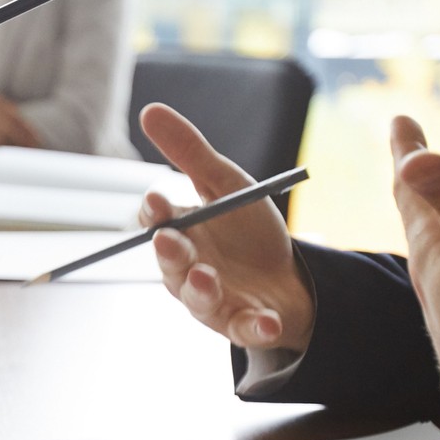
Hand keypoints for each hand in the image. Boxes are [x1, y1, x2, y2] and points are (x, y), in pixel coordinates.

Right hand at [0, 82, 38, 149]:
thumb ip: (6, 111)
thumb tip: (25, 128)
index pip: (20, 121)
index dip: (31, 134)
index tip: (38, 145)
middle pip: (13, 131)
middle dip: (24, 144)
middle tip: (32, 155)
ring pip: (0, 138)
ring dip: (10, 149)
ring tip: (17, 158)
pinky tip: (0, 155)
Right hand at [137, 102, 312, 351]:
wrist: (290, 274)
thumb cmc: (248, 230)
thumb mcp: (225, 183)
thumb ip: (189, 152)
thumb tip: (149, 110)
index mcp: (181, 233)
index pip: (156, 222)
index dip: (154, 212)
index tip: (157, 199)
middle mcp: (188, 270)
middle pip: (170, 264)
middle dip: (169, 252)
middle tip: (168, 239)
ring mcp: (214, 301)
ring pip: (198, 300)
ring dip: (200, 289)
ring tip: (207, 276)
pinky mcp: (243, 324)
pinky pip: (244, 329)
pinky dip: (255, 328)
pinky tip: (267, 322)